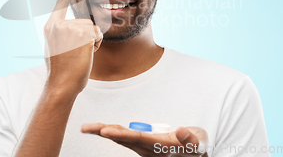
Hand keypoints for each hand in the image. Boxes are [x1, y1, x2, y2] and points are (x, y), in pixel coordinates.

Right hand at [43, 0, 102, 95]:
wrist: (61, 85)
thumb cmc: (60, 70)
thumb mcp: (55, 47)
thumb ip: (60, 33)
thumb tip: (67, 26)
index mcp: (50, 27)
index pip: (60, 3)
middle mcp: (59, 25)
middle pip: (84, 21)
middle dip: (86, 36)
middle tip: (75, 52)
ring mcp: (71, 28)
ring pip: (92, 28)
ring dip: (91, 41)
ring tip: (79, 54)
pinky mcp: (83, 34)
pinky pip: (97, 34)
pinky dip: (95, 45)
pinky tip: (85, 55)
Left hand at [81, 123, 208, 156]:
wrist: (195, 154)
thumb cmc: (195, 147)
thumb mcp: (197, 144)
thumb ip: (189, 140)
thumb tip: (180, 131)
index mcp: (157, 146)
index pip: (135, 139)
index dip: (119, 135)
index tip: (104, 131)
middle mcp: (146, 148)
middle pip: (121, 138)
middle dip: (103, 132)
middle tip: (85, 128)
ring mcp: (143, 147)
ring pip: (121, 137)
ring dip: (104, 131)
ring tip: (87, 128)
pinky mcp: (143, 143)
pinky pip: (125, 137)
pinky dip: (112, 131)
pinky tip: (101, 129)